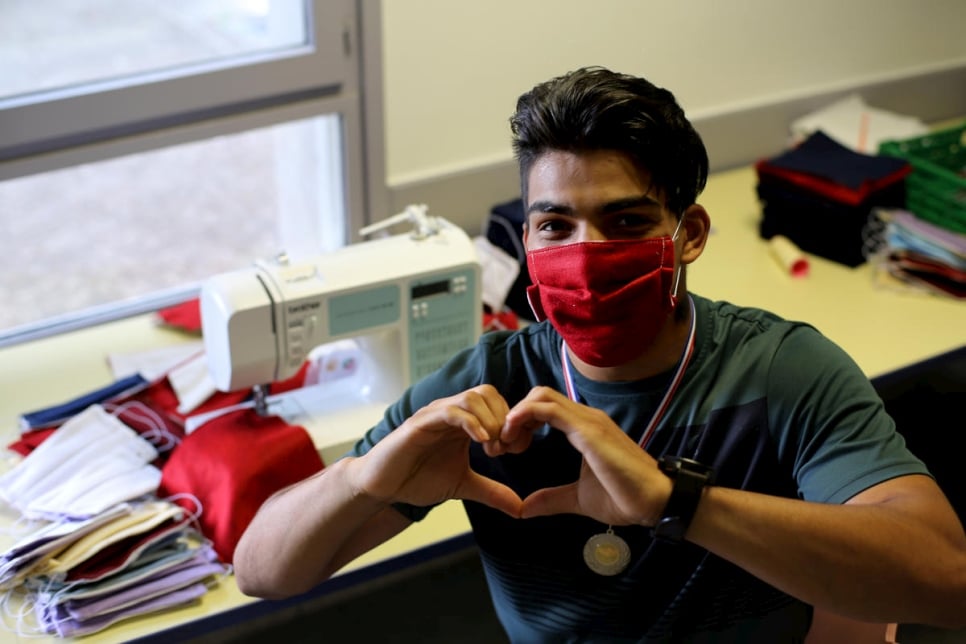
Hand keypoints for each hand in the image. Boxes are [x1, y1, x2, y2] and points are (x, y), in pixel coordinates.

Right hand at [347, 384, 522, 516]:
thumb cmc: (418, 479)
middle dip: (503, 419)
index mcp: (463, 421)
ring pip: (473, 397)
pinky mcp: (421, 422)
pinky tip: (480, 440)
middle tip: (504, 448)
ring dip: (490, 420)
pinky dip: (470, 422)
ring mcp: (435, 414)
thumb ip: (492, 492)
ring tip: (492, 447)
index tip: (516, 449)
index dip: (512, 423)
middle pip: (488, 393)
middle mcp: (451, 411)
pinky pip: (451, 411)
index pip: (497, 404)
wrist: (382, 486)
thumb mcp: (463, 485)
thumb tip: (522, 509)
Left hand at [497, 386, 671, 525]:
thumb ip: (551, 498)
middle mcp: (585, 417)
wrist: (655, 502)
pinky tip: (514, 437)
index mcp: (583, 428)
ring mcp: (588, 420)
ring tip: (506, 442)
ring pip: (540, 396)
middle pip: (538, 395)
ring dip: (515, 415)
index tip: (508, 447)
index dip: (520, 422)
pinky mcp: (589, 430)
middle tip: (502, 445)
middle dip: (513, 415)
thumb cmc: (625, 498)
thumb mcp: (578, 499)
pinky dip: (524, 416)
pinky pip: (549, 409)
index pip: (543, 407)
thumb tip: (524, 508)